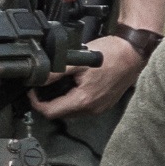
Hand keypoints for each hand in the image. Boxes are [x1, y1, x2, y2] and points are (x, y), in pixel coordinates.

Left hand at [31, 33, 147, 118]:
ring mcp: (100, 108)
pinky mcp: (105, 103)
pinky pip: (84, 107)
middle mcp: (92, 110)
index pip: (51, 112)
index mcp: (83, 101)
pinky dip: (74, 99)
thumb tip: (37, 79)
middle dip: (48, 101)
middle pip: (61, 113)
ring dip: (61, 100)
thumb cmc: (109, 54)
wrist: (133, 52)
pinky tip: (73, 85)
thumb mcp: (77, 60)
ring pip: (72, 111)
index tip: (31, 90)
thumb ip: (56, 72)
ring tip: (56, 83)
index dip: (36, 103)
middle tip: (42, 86)